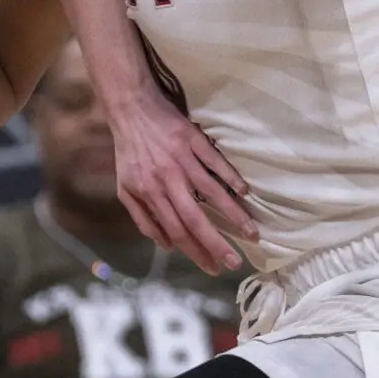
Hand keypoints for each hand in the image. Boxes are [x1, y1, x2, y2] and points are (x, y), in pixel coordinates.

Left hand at [105, 87, 255, 274]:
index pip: (175, 231)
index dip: (195, 252)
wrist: (130, 109)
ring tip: (251, 232)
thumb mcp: (126, 189)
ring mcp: (182, 159)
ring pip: (211, 192)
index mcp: (150, 193)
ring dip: (233, 214)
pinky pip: (216, 161)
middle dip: (216, 244)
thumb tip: (165, 246)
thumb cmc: (130, 153)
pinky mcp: (193, 140)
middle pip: (194, 218)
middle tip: (235, 263)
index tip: (213, 268)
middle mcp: (167, 179)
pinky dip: (231, 177)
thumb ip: (143, 218)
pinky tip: (244, 192)